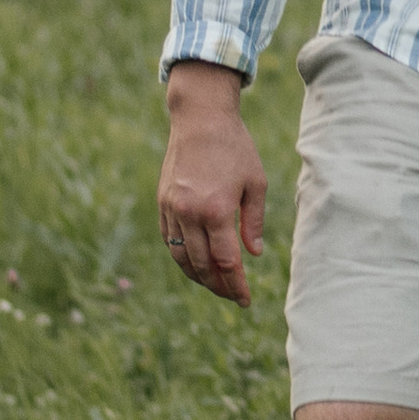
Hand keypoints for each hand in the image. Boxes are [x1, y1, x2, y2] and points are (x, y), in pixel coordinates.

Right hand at [158, 62, 266, 305]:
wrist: (200, 120)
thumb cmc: (235, 148)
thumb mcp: (255, 183)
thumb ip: (253, 222)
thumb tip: (253, 254)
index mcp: (216, 210)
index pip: (227, 262)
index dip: (236, 284)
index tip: (246, 299)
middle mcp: (190, 213)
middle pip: (202, 266)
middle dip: (218, 286)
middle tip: (233, 296)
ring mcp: (172, 208)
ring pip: (182, 257)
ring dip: (198, 277)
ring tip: (215, 285)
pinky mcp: (163, 202)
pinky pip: (170, 240)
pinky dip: (182, 257)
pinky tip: (196, 263)